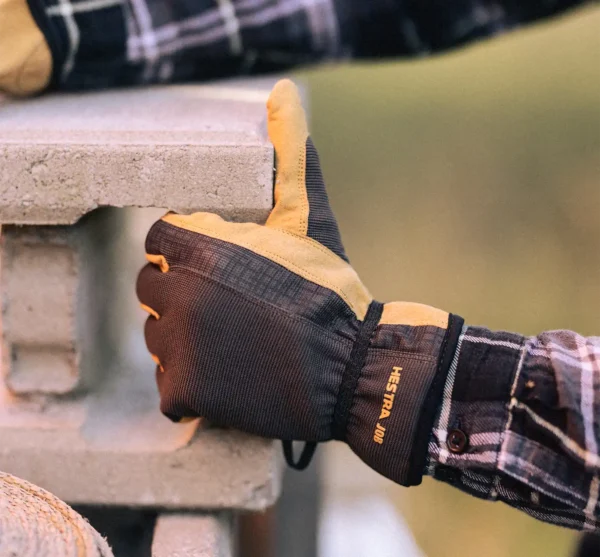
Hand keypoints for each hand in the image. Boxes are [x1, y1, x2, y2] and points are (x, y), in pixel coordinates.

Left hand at [136, 79, 462, 484]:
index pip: (161, 238)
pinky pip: (166, 385)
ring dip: (185, 340)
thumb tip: (283, 92)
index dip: (191, 251)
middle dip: (184, 293)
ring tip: (234, 343)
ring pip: (157, 336)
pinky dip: (191, 385)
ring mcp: (178, 345)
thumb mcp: (309, 220)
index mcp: (201, 246)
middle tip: (232, 309)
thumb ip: (288, 158)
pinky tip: (229, 376)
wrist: (352, 367)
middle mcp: (180, 293)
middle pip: (151, 286)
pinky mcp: (184, 391)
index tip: (225, 270)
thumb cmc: (329, 292)